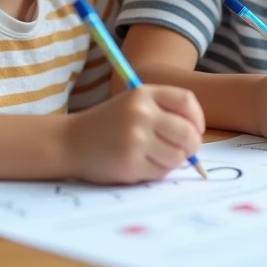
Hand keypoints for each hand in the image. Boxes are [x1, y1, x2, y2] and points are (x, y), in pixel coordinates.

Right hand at [64, 84, 204, 183]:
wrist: (69, 142)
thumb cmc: (108, 124)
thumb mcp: (133, 104)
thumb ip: (164, 111)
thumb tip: (197, 135)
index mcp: (143, 93)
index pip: (187, 101)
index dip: (197, 118)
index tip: (195, 129)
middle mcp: (140, 113)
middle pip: (188, 133)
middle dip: (191, 146)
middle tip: (183, 151)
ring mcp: (135, 139)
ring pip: (177, 156)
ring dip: (173, 161)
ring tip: (156, 157)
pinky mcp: (130, 164)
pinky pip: (161, 172)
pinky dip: (158, 172)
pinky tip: (142, 164)